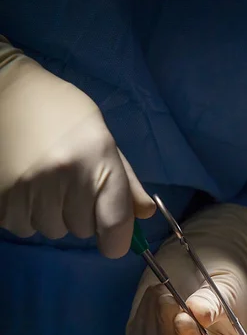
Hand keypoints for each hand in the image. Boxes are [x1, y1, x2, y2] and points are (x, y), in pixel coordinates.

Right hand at [0, 36, 154, 257]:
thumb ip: (125, 179)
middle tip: (68, 184)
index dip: (118, 241)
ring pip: (53, 231)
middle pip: (83, 230)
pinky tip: (23, 186)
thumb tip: (145, 213)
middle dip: (81, 215)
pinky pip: (24, 228)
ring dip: (53, 215)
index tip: (114, 243)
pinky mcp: (2, 200)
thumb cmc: (60, 112)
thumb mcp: (101, 136)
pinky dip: (27, 215)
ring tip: (43, 181)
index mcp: (97, 157)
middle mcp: (65, 175)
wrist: (3, 91)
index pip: (115, 223)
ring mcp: (29, 189)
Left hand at [126, 203, 246, 334]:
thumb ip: (212, 303)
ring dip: (155, 316)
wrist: (204, 265)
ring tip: (165, 291)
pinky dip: (144, 314)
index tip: (184, 320)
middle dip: (169, 329)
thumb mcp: (226, 287)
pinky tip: (156, 296)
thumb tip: (198, 314)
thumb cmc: (222, 279)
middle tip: (170, 298)